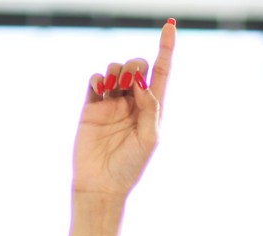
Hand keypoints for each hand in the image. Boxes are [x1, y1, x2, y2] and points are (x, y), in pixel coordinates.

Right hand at [73, 21, 175, 197]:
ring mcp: (112, 103)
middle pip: (137, 67)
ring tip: (113, 87)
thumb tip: (141, 81)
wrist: (102, 184)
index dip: (166, 48)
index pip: (161, 72)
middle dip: (134, 65)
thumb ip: (150, 108)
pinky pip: (95, 80)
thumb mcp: (150, 139)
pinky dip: (99, 78)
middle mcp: (133, 102)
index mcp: (153, 109)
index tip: (171, 25)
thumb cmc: (130, 167)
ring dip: (116, 70)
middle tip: (128, 82)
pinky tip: (101, 88)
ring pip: (115, 70)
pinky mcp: (92, 106)